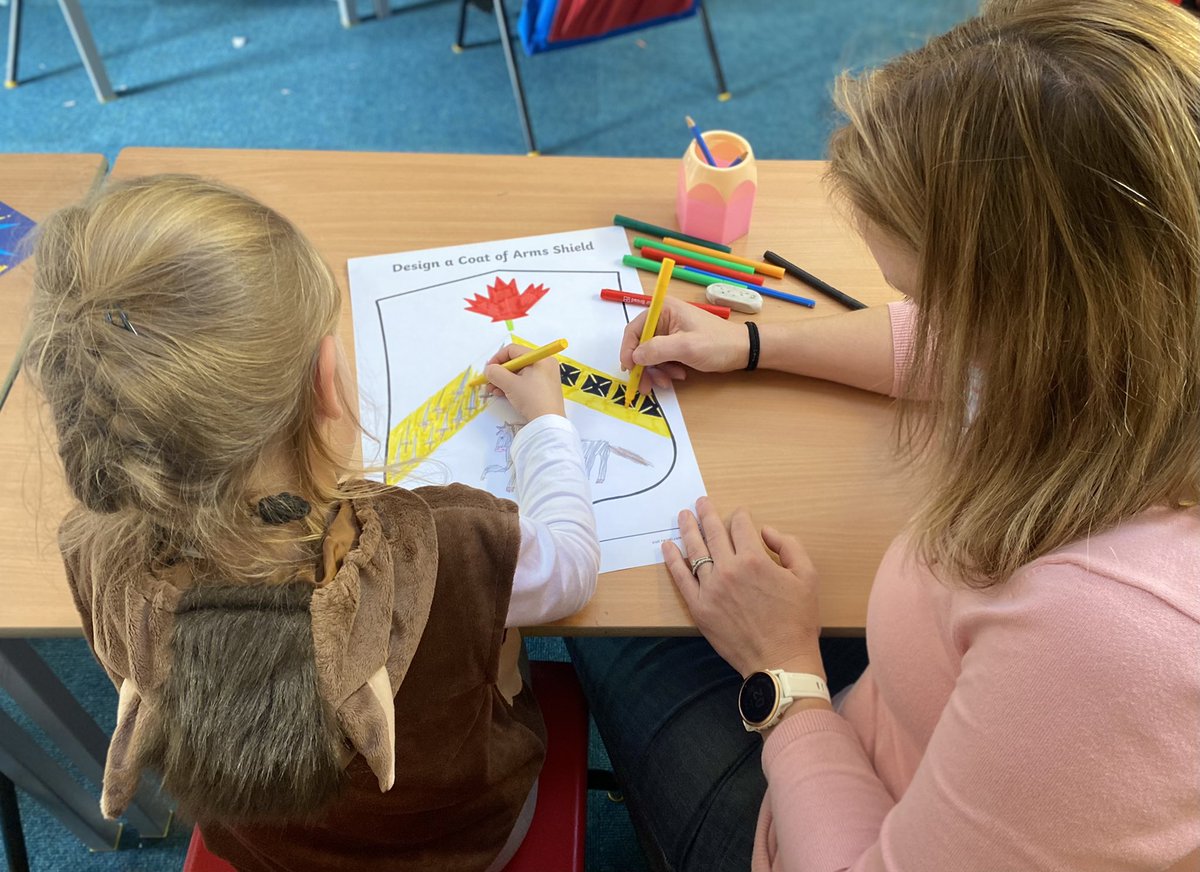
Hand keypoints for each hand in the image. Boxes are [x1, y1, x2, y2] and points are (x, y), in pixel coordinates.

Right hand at [483, 344, 565, 421]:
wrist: (548, 423)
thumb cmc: (532, 399)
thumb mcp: (510, 384)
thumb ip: (496, 373)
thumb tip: (488, 370)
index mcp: (540, 358)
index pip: (513, 350)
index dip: (497, 358)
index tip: (488, 370)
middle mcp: (545, 364)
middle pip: (516, 362)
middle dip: (500, 372)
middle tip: (489, 381)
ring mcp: (545, 377)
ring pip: (519, 373)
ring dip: (503, 380)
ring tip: (493, 390)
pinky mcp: (544, 389)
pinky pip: (525, 382)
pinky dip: (513, 386)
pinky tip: (502, 394)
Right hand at [620, 298, 749, 395]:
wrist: (743, 351)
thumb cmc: (718, 344)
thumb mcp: (686, 347)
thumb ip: (657, 350)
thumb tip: (634, 357)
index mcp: (663, 310)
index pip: (634, 330)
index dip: (628, 350)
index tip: (629, 369)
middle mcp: (664, 318)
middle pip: (640, 345)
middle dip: (644, 366)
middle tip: (645, 385)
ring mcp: (670, 332)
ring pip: (650, 356)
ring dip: (656, 371)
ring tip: (670, 381)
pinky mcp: (676, 344)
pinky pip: (661, 359)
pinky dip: (666, 370)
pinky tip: (678, 375)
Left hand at [663, 497, 824, 679]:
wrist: (781, 661)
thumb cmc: (797, 620)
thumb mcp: (807, 576)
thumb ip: (789, 546)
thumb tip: (765, 531)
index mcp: (755, 559)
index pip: (741, 526)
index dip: (740, 516)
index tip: (739, 514)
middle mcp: (729, 570)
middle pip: (713, 533)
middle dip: (707, 514)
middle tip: (700, 502)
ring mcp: (710, 589)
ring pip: (695, 551)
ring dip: (688, 529)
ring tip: (683, 516)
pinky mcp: (699, 607)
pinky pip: (681, 578)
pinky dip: (673, 560)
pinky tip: (667, 546)